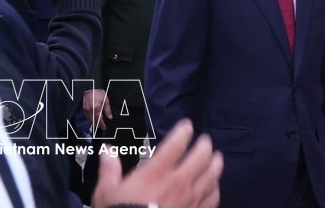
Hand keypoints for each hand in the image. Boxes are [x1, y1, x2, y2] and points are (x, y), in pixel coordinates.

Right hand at [83, 89, 111, 130]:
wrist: (90, 88)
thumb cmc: (99, 93)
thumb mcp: (106, 100)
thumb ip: (107, 110)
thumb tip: (110, 117)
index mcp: (97, 108)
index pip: (99, 119)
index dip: (102, 125)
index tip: (104, 128)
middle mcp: (90, 110)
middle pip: (94, 121)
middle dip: (98, 125)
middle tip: (102, 126)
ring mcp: (86, 109)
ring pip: (89, 120)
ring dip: (94, 122)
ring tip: (99, 123)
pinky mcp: (83, 108)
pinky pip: (87, 116)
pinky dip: (90, 119)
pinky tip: (94, 119)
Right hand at [91, 119, 221, 207]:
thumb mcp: (106, 193)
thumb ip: (110, 170)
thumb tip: (107, 150)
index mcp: (157, 172)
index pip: (176, 143)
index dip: (184, 131)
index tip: (187, 125)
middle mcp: (178, 181)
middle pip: (201, 156)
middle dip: (205, 145)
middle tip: (205, 140)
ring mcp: (190, 198)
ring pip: (212, 175)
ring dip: (216, 164)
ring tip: (217, 158)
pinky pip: (212, 199)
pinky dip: (215, 190)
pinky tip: (214, 188)